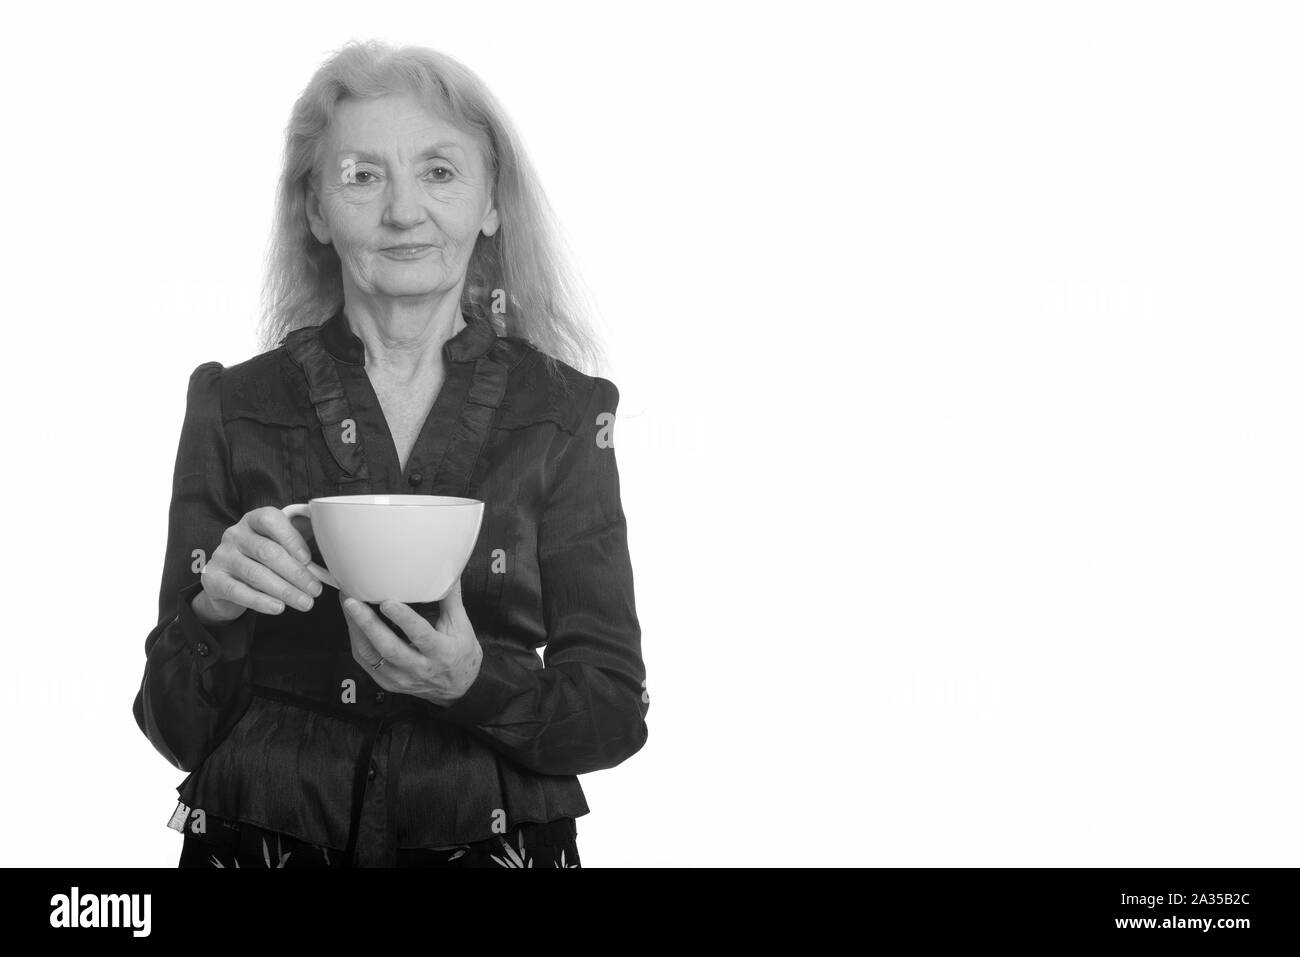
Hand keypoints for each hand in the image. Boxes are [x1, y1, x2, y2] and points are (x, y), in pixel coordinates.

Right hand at [195, 507, 322, 623]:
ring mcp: (222, 556)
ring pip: (256, 573)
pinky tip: (279, 608)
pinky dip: (262, 601)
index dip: (291, 538)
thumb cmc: (261, 559)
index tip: (309, 559)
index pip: (271, 519)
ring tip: (305, 603)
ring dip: (285, 590)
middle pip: (267, 551)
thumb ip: (300, 538)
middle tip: (316, 590)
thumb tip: (333, 541)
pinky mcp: (213, 579)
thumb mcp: (279, 544)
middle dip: (296, 573)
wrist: (226, 582)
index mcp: (254, 520)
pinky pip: (239, 591)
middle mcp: (235, 534)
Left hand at [339, 577, 482, 706]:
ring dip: (355, 630)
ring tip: (347, 606)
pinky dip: (356, 641)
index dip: (403, 618)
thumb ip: (450, 598)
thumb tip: (447, 570)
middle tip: (352, 602)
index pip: (420, 635)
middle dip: (367, 624)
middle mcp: (420, 668)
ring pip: (371, 656)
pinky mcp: (387, 682)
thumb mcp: (462, 626)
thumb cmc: (460, 653)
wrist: (457, 687)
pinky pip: (366, 662)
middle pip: (389, 648)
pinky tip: (352, 623)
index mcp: (441, 652)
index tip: (387, 602)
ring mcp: (401, 678)